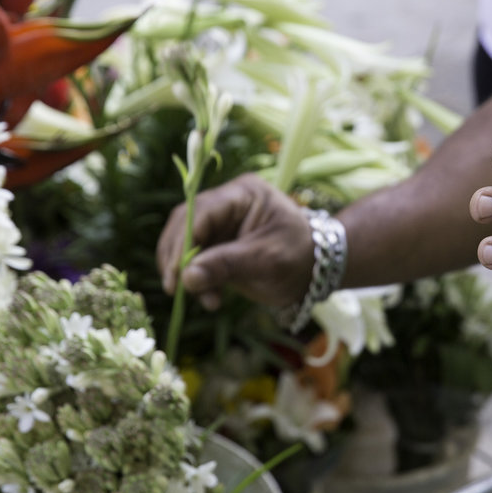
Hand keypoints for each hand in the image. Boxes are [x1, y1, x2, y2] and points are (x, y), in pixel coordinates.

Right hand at [157, 173, 316, 310]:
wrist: (316, 271)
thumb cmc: (300, 258)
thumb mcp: (267, 260)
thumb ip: (226, 265)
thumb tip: (186, 277)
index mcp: (242, 194)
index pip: (200, 212)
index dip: (183, 242)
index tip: (177, 273)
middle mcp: (226, 202)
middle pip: (185, 224)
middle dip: (177, 257)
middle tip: (174, 288)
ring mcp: (220, 222)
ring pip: (184, 242)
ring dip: (185, 271)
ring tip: (203, 298)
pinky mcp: (217, 243)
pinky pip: (194, 258)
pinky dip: (196, 279)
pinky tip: (210, 298)